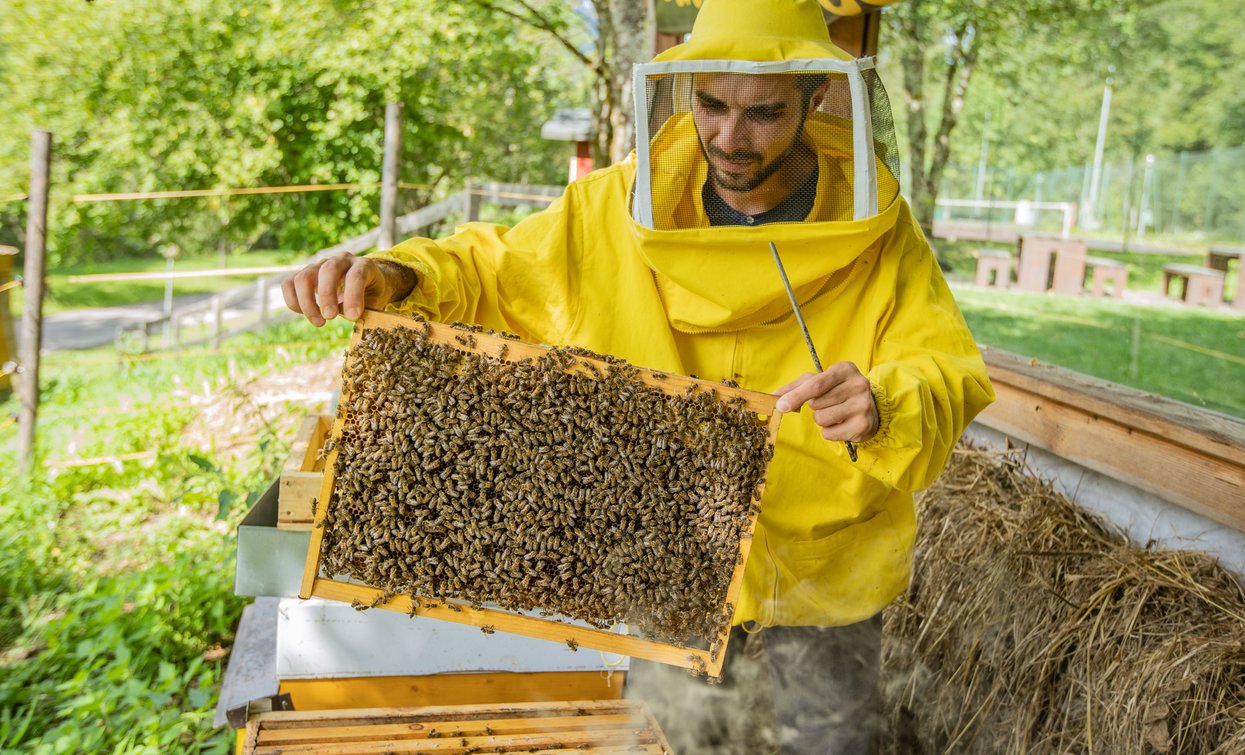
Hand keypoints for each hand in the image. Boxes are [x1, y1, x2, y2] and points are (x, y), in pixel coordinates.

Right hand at [280, 253, 414, 326]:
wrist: (365, 282)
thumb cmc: (371, 294)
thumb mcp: (376, 300)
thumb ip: (365, 306)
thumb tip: (347, 315)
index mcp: (363, 265)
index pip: (356, 275)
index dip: (353, 296)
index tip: (353, 317)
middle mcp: (341, 260)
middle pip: (327, 270)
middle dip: (326, 296)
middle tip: (329, 318)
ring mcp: (320, 264)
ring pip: (304, 276)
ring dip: (307, 302)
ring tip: (320, 323)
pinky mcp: (306, 273)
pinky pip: (289, 283)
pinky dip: (293, 300)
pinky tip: (304, 313)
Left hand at [773, 362, 879, 442]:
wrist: (870, 407)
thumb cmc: (836, 391)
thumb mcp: (818, 382)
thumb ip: (795, 387)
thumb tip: (772, 397)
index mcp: (845, 369)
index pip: (816, 384)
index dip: (796, 396)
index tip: (781, 406)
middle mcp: (858, 384)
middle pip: (817, 403)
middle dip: (814, 407)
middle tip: (828, 403)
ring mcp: (863, 405)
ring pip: (822, 419)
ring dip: (821, 420)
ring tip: (835, 413)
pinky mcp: (864, 425)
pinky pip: (830, 434)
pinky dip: (829, 432)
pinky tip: (841, 423)